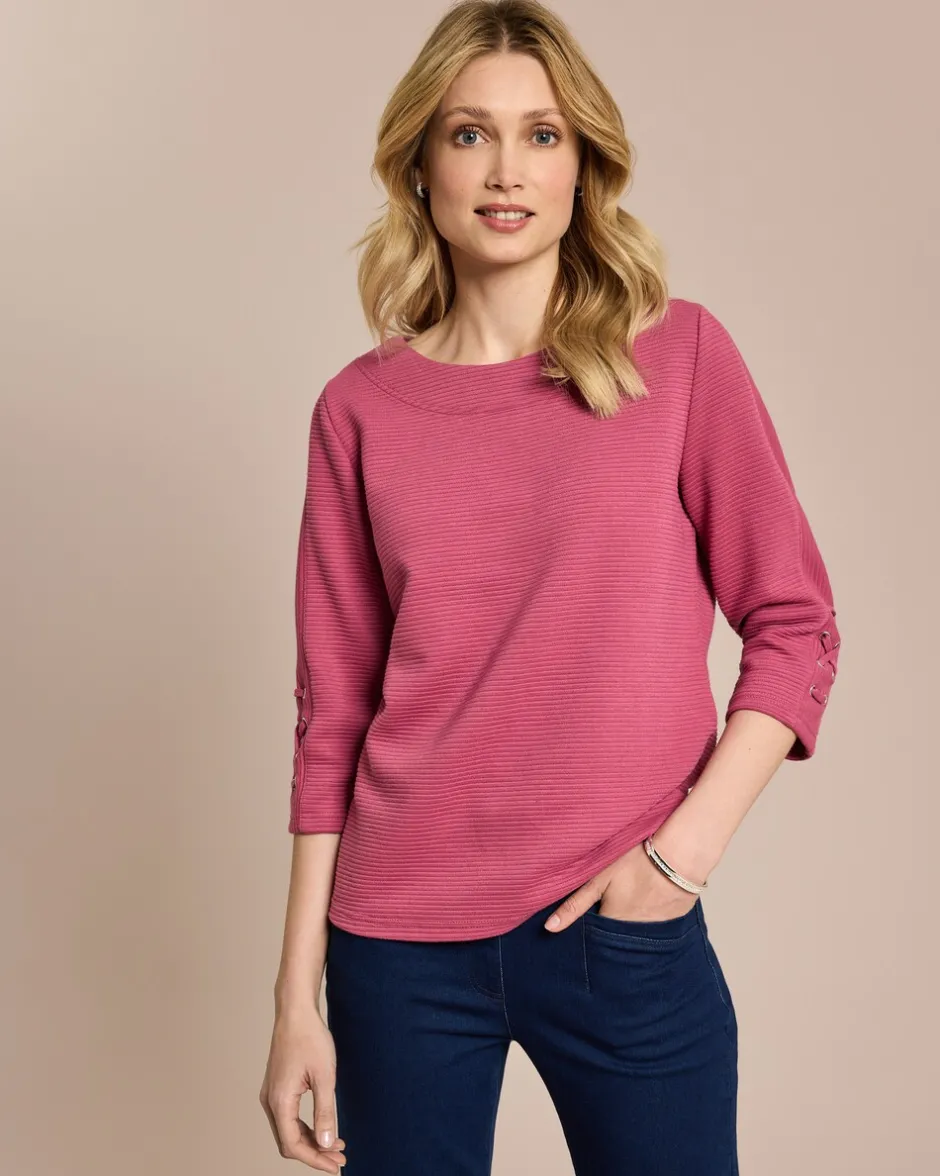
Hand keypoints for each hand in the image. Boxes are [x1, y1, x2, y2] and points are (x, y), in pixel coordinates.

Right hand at [259, 1003, 347, 1170]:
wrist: (295, 1012)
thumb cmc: (310, 1038)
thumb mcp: (325, 1076)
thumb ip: (325, 1112)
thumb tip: (327, 1144)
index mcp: (279, 1100)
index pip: (293, 1145)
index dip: (315, 1159)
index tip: (336, 1166)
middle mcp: (270, 1101)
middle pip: (288, 1142)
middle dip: (314, 1153)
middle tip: (340, 1158)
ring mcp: (270, 1094)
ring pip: (288, 1131)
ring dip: (311, 1141)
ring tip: (336, 1146)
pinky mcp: (276, 1088)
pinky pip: (288, 1118)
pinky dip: (304, 1128)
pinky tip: (323, 1128)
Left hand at [543, 836, 702, 932]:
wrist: (680, 854)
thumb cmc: (636, 861)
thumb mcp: (599, 879)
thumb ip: (575, 905)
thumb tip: (549, 929)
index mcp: (612, 924)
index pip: (595, 932)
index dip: (591, 920)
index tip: (594, 905)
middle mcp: (633, 934)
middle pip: (616, 934)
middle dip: (612, 922)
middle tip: (617, 896)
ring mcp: (656, 930)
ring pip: (637, 930)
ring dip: (633, 918)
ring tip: (636, 895)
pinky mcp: (674, 922)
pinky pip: (657, 925)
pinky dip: (653, 915)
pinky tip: (653, 896)